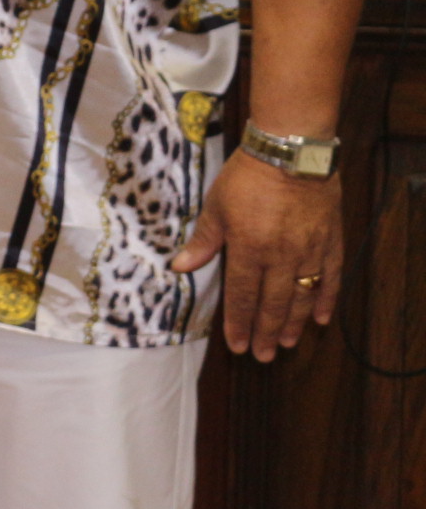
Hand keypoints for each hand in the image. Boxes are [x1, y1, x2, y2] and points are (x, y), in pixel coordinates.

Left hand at [171, 153, 343, 360]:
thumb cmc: (246, 177)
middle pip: (273, 304)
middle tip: (262, 356)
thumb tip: (180, 267)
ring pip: (302, 297)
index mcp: (248, 249)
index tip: (237, 345)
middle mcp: (281, 257)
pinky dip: (326, 299)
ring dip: (293, 323)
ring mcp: (309, 251)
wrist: (291, 152)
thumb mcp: (216, 207)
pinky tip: (321, 318)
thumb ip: (203, 242)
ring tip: (286, 343)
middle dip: (266, 332)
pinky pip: (330, 278)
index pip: (243, 296)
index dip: (239, 323)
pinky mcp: (330, 242)